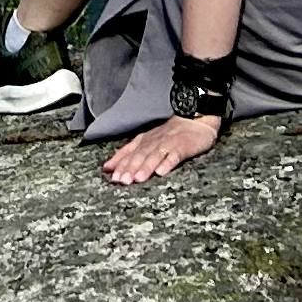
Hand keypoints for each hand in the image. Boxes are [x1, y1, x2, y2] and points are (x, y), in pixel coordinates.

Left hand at [104, 113, 222, 184]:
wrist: (194, 120)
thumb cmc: (169, 135)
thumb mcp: (146, 141)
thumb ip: (127, 154)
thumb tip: (107, 167)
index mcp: (143, 141)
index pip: (129, 153)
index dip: (121, 165)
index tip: (113, 177)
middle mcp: (153, 142)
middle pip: (140, 155)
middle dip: (130, 168)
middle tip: (122, 181)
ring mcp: (168, 144)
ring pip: (155, 156)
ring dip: (146, 167)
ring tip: (138, 179)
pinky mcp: (182, 147)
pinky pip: (174, 156)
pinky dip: (167, 163)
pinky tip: (161, 172)